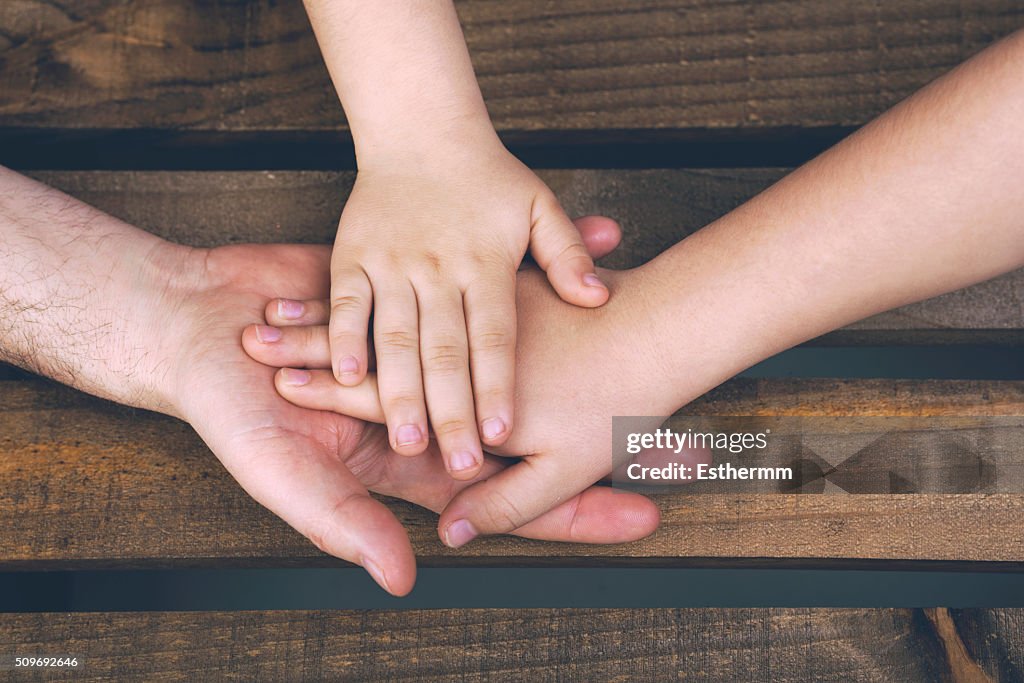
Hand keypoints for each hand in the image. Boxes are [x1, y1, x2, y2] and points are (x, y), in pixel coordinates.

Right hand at [157, 218, 654, 595]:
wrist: (201, 325)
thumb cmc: (235, 411)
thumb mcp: (286, 473)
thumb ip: (347, 521)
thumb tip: (406, 577)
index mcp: (416, 459)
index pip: (511, 495)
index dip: (574, 510)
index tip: (647, 513)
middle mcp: (439, 409)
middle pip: (538, 433)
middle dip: (606, 442)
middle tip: (684, 446)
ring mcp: (437, 355)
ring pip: (530, 362)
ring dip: (594, 356)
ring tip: (665, 357)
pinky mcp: (428, 304)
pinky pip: (497, 298)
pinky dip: (544, 282)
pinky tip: (595, 275)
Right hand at [328, 142, 609, 480]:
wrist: (420, 129)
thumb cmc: (488, 180)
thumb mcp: (540, 207)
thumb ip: (567, 255)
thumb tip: (596, 299)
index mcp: (485, 263)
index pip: (495, 337)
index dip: (496, 387)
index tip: (501, 435)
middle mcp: (438, 267)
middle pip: (446, 350)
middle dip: (451, 411)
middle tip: (458, 466)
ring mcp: (391, 262)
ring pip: (394, 336)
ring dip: (398, 390)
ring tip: (408, 443)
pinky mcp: (351, 255)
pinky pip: (345, 304)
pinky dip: (342, 339)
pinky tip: (344, 380)